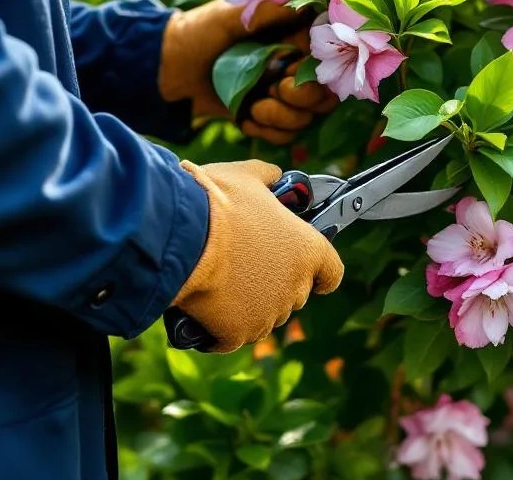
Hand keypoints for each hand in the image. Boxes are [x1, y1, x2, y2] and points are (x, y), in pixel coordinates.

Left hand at [159, 0, 336, 140]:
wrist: (167, 67)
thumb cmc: (199, 31)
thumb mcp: (232, 13)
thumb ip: (269, 10)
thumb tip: (305, 4)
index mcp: (292, 36)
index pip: (327, 59)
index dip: (315, 71)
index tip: (289, 70)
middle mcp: (292, 66)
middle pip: (325, 95)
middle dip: (303, 99)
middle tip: (274, 90)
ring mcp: (279, 93)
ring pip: (306, 118)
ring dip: (282, 118)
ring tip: (255, 106)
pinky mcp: (265, 116)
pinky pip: (285, 135)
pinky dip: (268, 132)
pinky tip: (247, 118)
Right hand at [173, 159, 344, 352]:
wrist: (181, 235)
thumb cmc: (215, 202)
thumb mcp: (246, 176)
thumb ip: (267, 177)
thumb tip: (274, 176)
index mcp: (308, 250)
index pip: (332, 273)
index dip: (319, 272)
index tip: (309, 271)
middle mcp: (295, 286)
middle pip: (293, 295)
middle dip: (272, 284)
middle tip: (245, 265)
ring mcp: (268, 313)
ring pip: (262, 317)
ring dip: (246, 305)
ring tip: (220, 282)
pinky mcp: (238, 332)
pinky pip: (231, 337)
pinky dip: (219, 329)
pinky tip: (205, 311)